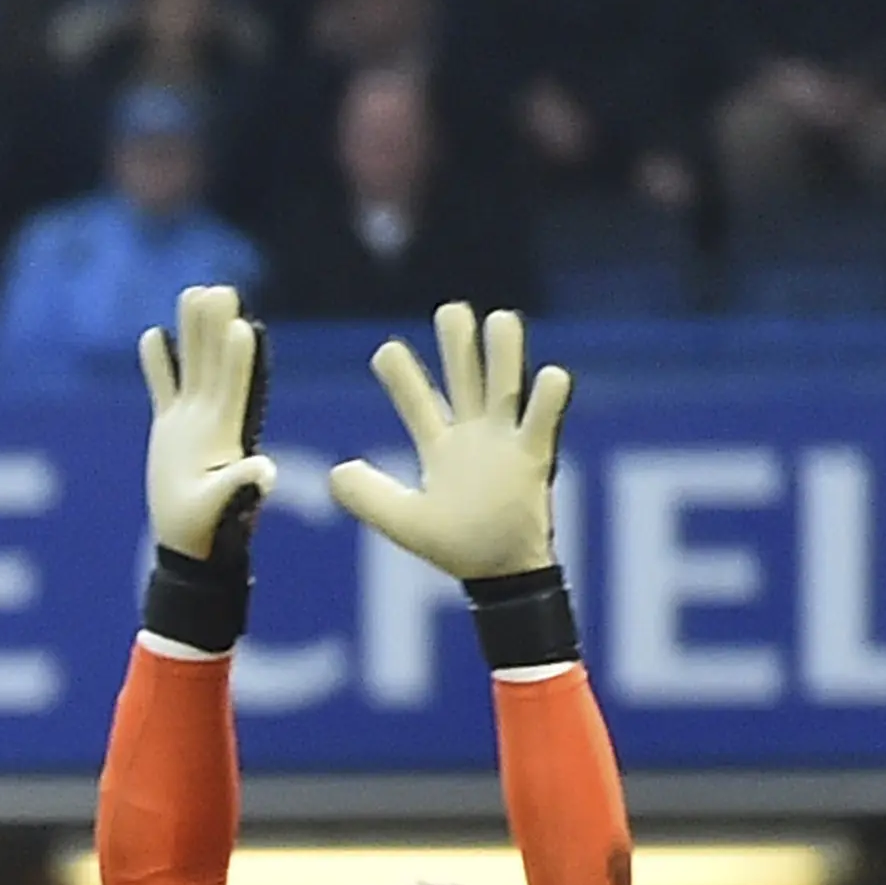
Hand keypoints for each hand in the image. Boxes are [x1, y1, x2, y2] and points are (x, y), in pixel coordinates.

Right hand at [134, 281, 274, 561]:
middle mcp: (211, 420)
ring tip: (192, 292)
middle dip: (215, 329)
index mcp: (228, 435)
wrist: (189, 545)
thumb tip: (265, 470)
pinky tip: (155, 335)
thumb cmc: (210, 531)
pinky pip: (163, 389)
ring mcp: (190, 422)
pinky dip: (158, 365)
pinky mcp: (169, 430)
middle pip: (214, 365)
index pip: (235, 388)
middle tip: (219, 290)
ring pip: (191, 367)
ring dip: (191, 332)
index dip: (237, 358)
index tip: (242, 325)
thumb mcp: (226, 509)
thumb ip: (242, 486)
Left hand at [327, 299, 568, 584]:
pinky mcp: (533, 457)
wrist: (498, 573)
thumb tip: (336, 472)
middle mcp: (475, 435)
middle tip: (449, 310)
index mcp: (442, 446)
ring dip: (505, 354)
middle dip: (458, 345)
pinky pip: (542, 421)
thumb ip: (369, 498)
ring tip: (501, 319)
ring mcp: (506, 442)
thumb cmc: (455, 545)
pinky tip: (549, 375)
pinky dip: (548, 397)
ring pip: (506, 386)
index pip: (418, 402)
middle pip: (465, 379)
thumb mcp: (403, 522)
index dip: (402, 376)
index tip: (385, 350)